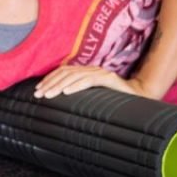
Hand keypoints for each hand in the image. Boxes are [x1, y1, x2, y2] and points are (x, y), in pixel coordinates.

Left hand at [34, 65, 151, 99]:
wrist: (140, 100)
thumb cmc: (113, 102)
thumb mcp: (91, 99)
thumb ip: (78, 98)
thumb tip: (57, 106)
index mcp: (85, 72)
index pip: (62, 72)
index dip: (48, 80)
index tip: (37, 91)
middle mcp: (91, 69)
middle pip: (65, 73)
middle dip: (50, 84)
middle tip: (38, 94)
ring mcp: (100, 73)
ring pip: (74, 76)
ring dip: (59, 86)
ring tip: (48, 95)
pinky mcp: (109, 79)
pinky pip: (89, 80)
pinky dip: (76, 86)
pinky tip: (67, 92)